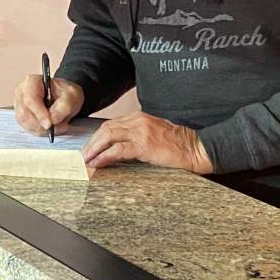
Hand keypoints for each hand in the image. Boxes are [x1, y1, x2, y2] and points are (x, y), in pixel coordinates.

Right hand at [13, 75, 84, 135]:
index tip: (50, 124)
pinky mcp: (22, 117)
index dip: (39, 113)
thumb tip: (53, 119)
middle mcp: (22, 93)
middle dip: (41, 124)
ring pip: (25, 123)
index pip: (30, 99)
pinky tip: (51, 126)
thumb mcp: (72, 96)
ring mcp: (20, 105)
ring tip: (57, 124)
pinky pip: (28, 128)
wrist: (64, 98)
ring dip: (42, 129)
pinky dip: (41, 131)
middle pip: (24, 114)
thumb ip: (64, 106)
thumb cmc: (65, 93)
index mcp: (32, 82)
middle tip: (57, 126)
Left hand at [81, 112, 213, 173]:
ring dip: (94, 149)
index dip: (97, 136)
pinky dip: (105, 156)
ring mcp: (141, 132)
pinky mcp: (144, 145)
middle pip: (106, 129)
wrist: (196, 148)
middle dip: (91, 143)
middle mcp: (138, 121)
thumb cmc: (178, 144)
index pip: (111, 124)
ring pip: (108, 136)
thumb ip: (137, 135)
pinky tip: (97, 162)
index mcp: (139, 117)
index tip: (89, 147)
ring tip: (86, 160)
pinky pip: (118, 150)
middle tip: (83, 155)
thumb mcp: (155, 133)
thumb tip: (119, 147)